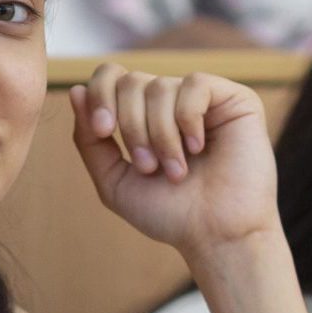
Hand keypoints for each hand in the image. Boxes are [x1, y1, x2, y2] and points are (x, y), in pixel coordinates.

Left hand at [70, 63, 278, 258]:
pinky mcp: (235, 99)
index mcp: (144, 116)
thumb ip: (89, 140)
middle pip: (131, 81)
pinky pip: (194, 85)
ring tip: (176, 170)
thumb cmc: (169, 213)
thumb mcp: (113, 180)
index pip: (112, 77)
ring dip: (160, 134)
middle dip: (130, 125)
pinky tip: (197, 148)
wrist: (215, 235)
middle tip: (147, 166)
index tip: (103, 131)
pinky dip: (187, 119)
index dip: (100, 96)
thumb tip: (76, 90)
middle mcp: (172, 102)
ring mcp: (203, 100)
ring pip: (160, 86)